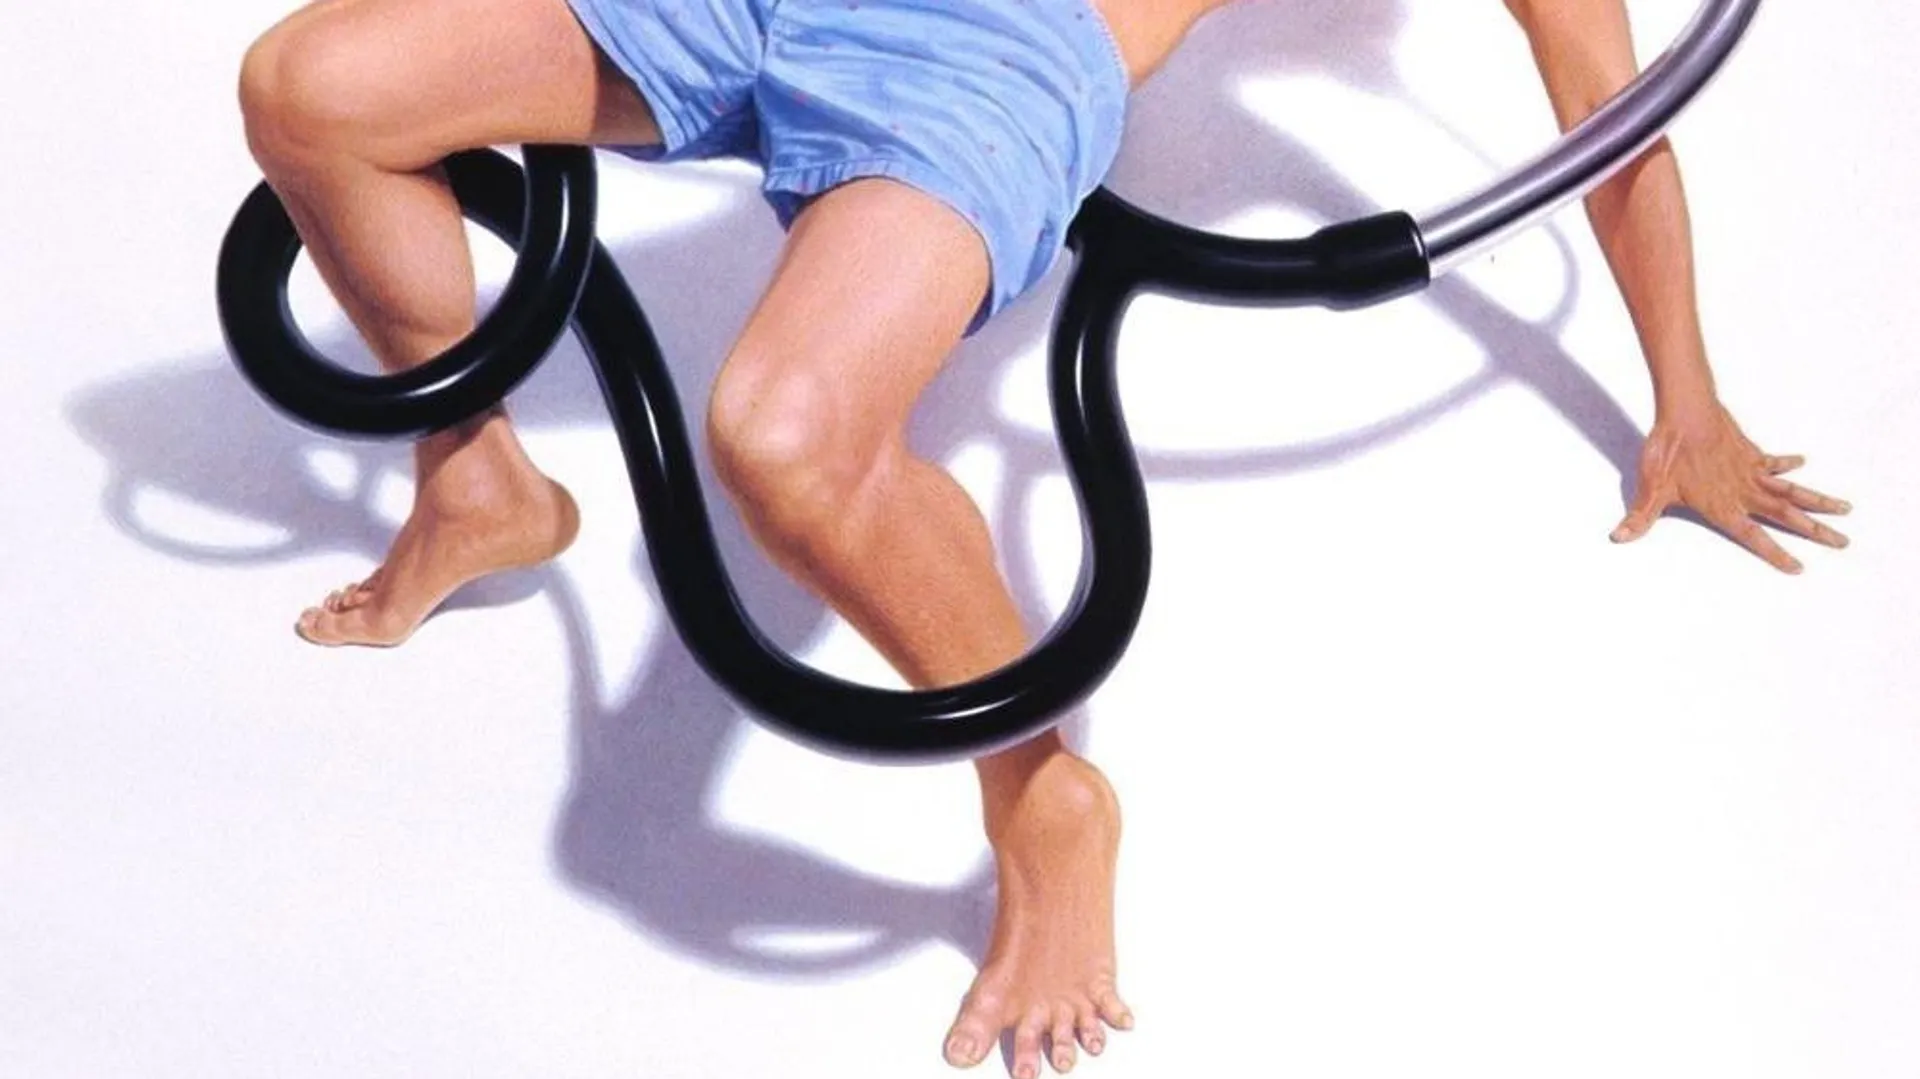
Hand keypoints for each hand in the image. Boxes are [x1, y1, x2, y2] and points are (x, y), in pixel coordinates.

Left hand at [1612, 403, 1850, 572]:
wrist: (1685, 410)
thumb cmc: (1667, 450)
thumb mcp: (1651, 488)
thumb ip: (1639, 518)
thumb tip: (1618, 538)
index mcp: (1723, 506)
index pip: (1753, 536)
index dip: (1774, 553)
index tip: (1798, 567)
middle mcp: (1743, 492)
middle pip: (1786, 516)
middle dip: (1815, 531)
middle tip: (1844, 542)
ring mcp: (1750, 471)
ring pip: (1791, 490)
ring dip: (1818, 500)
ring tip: (1845, 509)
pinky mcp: (1749, 452)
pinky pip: (1773, 462)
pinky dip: (1787, 464)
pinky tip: (1801, 464)